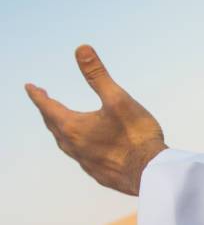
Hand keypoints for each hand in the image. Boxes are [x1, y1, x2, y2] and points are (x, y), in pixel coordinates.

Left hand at [25, 45, 167, 195]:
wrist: (151, 173)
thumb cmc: (137, 135)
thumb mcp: (118, 99)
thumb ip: (97, 75)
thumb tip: (81, 49)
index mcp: (75, 128)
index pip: (48, 107)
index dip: (38, 95)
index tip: (30, 87)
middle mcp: (76, 147)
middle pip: (54, 126)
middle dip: (48, 112)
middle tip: (45, 100)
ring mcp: (87, 163)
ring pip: (67, 144)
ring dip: (61, 130)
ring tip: (63, 124)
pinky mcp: (101, 174)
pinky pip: (82, 158)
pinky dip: (79, 147)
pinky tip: (89, 148)